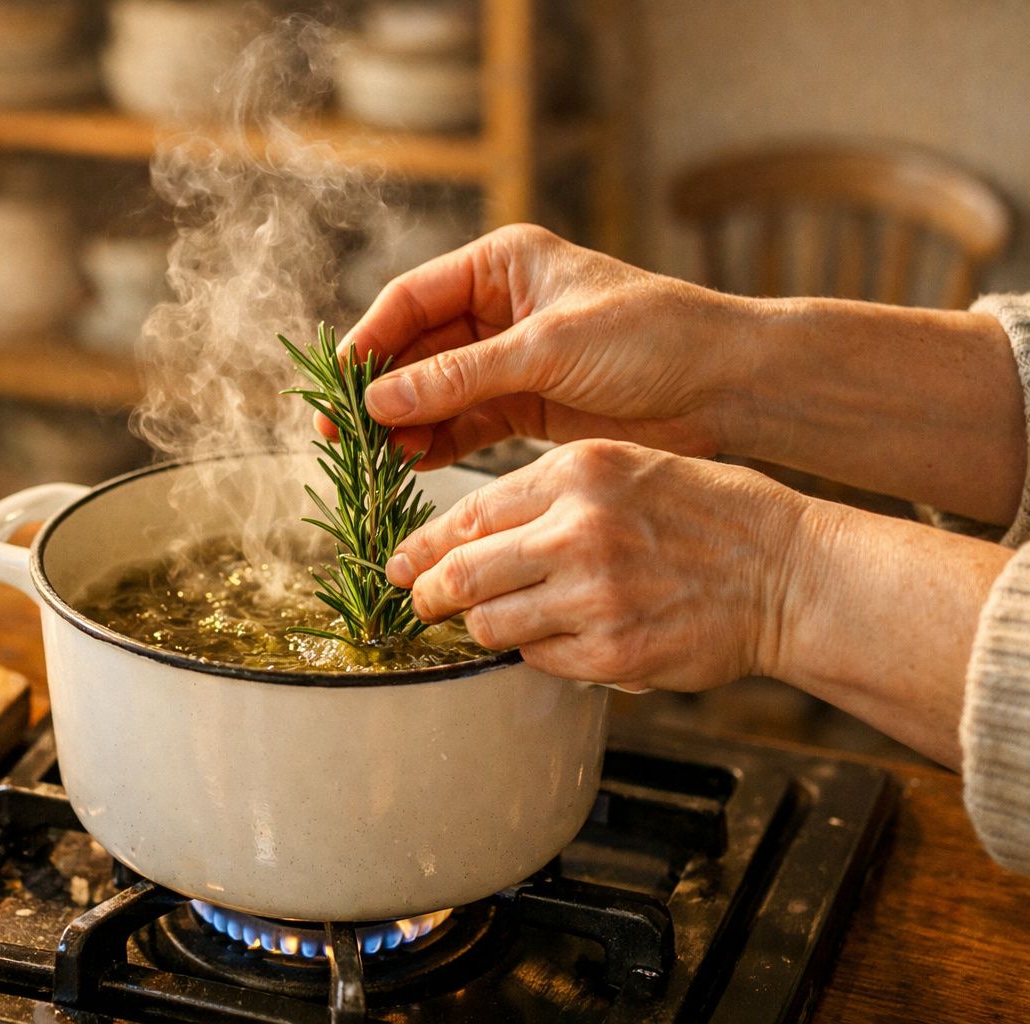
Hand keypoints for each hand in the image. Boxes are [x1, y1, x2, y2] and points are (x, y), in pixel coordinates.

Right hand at [343, 225, 757, 468]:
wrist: (727, 387)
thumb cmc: (651, 338)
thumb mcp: (547, 350)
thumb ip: (461, 376)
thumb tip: (379, 401)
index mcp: (503, 264)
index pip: (411, 299)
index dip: (368, 342)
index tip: (335, 386)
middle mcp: (499, 306)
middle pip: (415, 349)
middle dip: (379, 391)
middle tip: (336, 435)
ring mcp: (511, 358)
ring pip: (435, 390)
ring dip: (404, 422)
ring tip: (370, 458)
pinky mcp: (527, 405)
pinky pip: (466, 423)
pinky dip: (438, 443)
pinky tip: (411, 464)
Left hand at [385, 439, 805, 691]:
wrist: (788, 571)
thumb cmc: (709, 514)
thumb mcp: (626, 466)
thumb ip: (547, 494)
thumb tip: (464, 533)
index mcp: (577, 473)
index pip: (468, 515)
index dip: (422, 546)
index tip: (402, 562)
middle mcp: (579, 531)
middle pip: (461, 575)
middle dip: (427, 595)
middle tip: (419, 603)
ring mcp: (595, 597)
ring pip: (489, 625)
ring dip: (479, 629)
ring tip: (491, 623)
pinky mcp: (613, 654)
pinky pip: (538, 661)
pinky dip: (535, 653)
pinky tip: (559, 638)